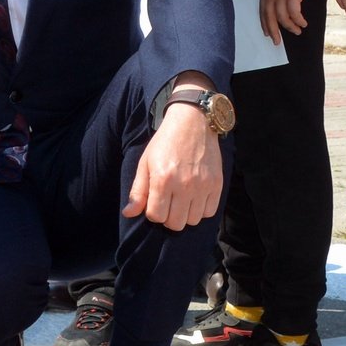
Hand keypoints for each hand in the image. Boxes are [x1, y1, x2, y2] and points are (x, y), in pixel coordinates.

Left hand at [124, 98, 222, 230]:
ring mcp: (202, 186)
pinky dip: (201, 210)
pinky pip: (209, 212)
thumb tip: (128, 213)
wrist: (193, 122)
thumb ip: (138, 191)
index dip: (153, 213)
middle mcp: (183, 185)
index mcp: (162, 180)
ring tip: (182, 201)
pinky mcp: (217, 184)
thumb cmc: (165, 142)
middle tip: (168, 203)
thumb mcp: (146, 162)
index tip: (155, 202)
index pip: (156, 216)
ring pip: (193, 221)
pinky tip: (195, 198)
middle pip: (175, 223)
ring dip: (185, 215)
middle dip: (168, 217)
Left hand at [260, 0, 321, 38]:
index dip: (265, 24)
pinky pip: (294, 13)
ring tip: (298, 30)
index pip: (263, 11)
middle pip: (270, 16)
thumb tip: (278, 13)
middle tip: (277, 42)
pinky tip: (303, 23)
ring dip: (290, 26)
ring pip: (283, 17)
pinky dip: (298, 20)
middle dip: (274, 31)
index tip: (268, 34)